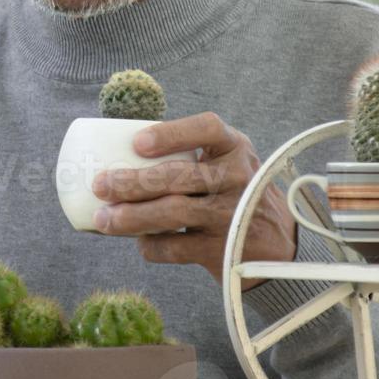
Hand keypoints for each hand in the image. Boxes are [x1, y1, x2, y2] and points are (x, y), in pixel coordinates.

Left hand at [90, 112, 295, 289]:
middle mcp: (238, 177)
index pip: (206, 128)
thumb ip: (189, 156)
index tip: (137, 143)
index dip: (170, 134)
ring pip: (173, 212)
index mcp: (235, 147)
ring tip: (103, 219)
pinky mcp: (224, 249)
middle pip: (178, 176)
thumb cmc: (234, 194)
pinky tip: (140, 242)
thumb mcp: (226, 164)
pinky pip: (177, 247)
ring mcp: (233, 214)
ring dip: (131, 217)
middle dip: (132, 182)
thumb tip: (117, 156)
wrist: (277, 246)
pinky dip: (152, 246)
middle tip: (100, 185)